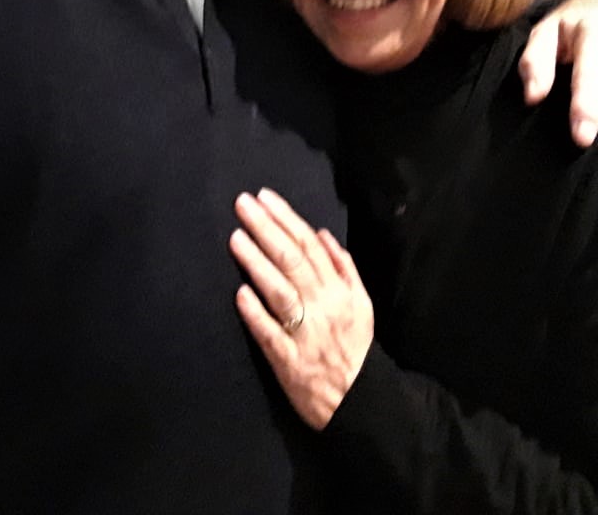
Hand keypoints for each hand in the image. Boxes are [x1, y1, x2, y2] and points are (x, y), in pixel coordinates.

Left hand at [229, 188, 373, 429]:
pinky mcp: (289, 362)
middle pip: (292, 261)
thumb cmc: (355, 348)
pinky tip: (239, 293)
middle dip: (266, 229)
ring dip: (257, 263)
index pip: (310, 246)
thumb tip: (322, 234)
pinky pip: (271, 334)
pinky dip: (256, 313)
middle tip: (242, 204)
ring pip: (281, 292)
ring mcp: (305, 334)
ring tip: (236, 238)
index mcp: (340, 291)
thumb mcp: (362, 304)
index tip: (264, 197)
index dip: (286, 219)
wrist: (360, 401)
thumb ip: (345, 269)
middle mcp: (324, 307)